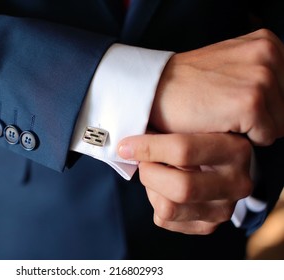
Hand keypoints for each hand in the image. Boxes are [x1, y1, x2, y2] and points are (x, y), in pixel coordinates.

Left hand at [118, 133, 252, 234]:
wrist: (215, 158)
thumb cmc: (193, 133)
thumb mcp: (189, 121)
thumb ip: (167, 126)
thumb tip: (128, 142)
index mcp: (236, 149)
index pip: (183, 151)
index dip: (147, 148)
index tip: (125, 146)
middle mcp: (238, 183)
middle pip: (180, 188)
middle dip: (150, 173)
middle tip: (144, 161)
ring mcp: (225, 208)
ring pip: (169, 207)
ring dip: (152, 188)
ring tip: (157, 173)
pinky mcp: (209, 225)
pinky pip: (165, 219)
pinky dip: (156, 201)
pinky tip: (164, 188)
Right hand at [151, 29, 283, 145]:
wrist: (154, 91)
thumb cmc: (186, 85)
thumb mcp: (231, 66)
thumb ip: (260, 74)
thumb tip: (280, 104)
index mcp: (267, 44)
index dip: (267, 106)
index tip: (239, 105)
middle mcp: (269, 55)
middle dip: (262, 118)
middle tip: (227, 110)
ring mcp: (260, 79)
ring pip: (279, 125)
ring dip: (252, 129)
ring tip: (222, 116)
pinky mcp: (250, 104)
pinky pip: (265, 138)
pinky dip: (242, 139)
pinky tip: (219, 124)